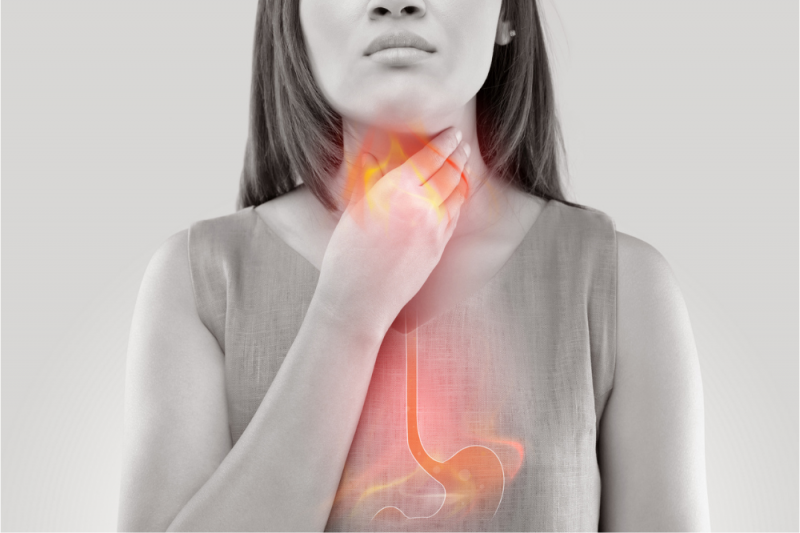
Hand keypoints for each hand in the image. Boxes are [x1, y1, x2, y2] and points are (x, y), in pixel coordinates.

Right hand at [314, 127, 469, 333]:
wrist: (359, 299)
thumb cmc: (346, 255)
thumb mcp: (354, 210)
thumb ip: (368, 180)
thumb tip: (368, 154)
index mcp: (396, 190)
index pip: (430, 158)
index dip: (445, 142)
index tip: (452, 132)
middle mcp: (420, 206)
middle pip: (449, 172)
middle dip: (458, 154)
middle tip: (462, 143)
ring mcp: (433, 228)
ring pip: (456, 195)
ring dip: (462, 175)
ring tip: (463, 164)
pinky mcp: (438, 248)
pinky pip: (453, 217)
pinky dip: (458, 201)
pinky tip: (456, 196)